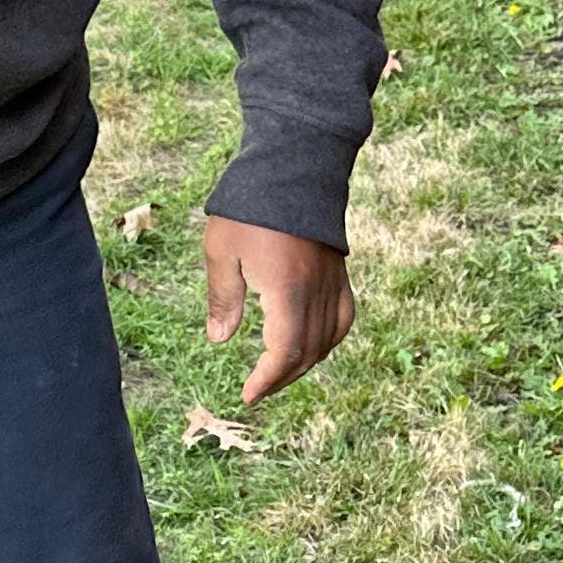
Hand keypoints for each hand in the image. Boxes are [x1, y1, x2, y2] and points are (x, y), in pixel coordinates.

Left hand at [204, 218, 354, 403]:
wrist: (293, 167)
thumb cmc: (250, 208)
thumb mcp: (222, 252)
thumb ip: (222, 298)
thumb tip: (219, 338)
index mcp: (287, 291)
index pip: (284, 352)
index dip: (267, 379)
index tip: (248, 394)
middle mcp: (316, 292)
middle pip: (307, 353)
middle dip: (282, 377)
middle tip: (257, 389)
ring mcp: (333, 283)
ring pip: (327, 340)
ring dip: (304, 363)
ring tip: (279, 373)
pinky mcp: (339, 273)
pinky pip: (343, 318)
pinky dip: (329, 339)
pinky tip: (313, 345)